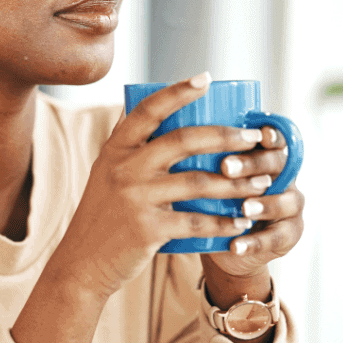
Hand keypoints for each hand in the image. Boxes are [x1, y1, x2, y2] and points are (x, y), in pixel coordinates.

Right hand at [49, 73, 273, 298]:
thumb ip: (130, 147)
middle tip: (254, 138)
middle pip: (183, 141)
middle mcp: (124, 168)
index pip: (148, 110)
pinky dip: (224, 223)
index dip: (178, 91)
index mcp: (116, 149)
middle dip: (226, 136)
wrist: (81, 263)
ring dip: (236, 183)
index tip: (206, 78)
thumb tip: (155, 111)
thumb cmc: (103, 216)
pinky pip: (196, 222)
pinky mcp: (148, 229)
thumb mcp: (106, 174)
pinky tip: (241, 222)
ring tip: (261, 182)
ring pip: (198, 183)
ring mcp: (136, 198)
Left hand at [203, 126, 304, 278]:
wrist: (223, 244)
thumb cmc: (213, 202)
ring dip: (264, 204)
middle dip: (252, 165)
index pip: (274, 139)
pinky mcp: (290, 234)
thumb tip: (167, 136)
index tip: (256, 134)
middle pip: (278, 165)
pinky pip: (277, 238)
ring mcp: (291, 205)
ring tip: (244, 208)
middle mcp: (284, 177)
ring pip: (286, 201)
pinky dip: (255, 242)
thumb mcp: (208, 179)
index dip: (270, 135)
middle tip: (227, 167)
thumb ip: (201, 160)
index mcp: (265, 157)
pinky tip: (236, 245)